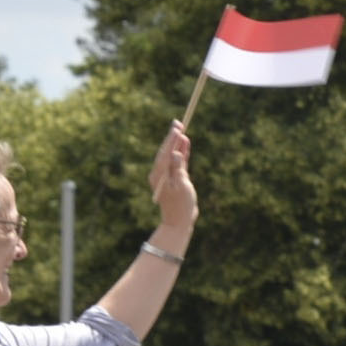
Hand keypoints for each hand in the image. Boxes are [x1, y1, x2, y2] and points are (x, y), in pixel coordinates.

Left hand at [149, 120, 196, 242]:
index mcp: (159, 174)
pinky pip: (177, 163)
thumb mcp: (181, 186)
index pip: (165, 152)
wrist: (179, 221)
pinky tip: (185, 145)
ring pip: (171, 156)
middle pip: (166, 151)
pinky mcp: (174, 179)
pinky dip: (181, 153)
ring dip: (177, 144)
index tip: (177, 127)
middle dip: (172, 137)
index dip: (171, 139)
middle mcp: (160, 173)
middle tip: (178, 123)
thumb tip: (176, 153)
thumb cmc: (181, 205)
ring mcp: (166, 176)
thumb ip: (178, 168)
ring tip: (182, 130)